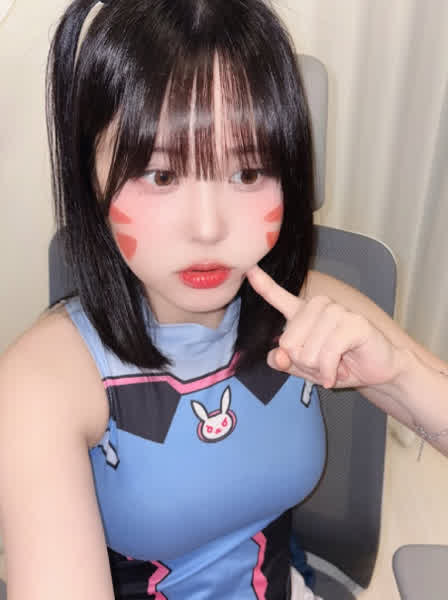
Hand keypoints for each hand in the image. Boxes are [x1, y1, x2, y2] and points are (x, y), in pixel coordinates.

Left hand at [246, 265, 405, 388]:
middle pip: (288, 343)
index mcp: (303, 313)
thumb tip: (276, 357)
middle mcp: (319, 306)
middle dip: (303, 364)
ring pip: (306, 350)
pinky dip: (328, 372)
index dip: (263, 285)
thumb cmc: (340, 365)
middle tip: (322, 365)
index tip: (250, 270)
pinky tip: (335, 374)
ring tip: (332, 367)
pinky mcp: (354, 323)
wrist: (378, 371)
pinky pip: (326, 354)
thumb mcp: (306, 368)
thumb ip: (286, 362)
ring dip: (318, 369)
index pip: (278, 296)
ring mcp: (337, 311)